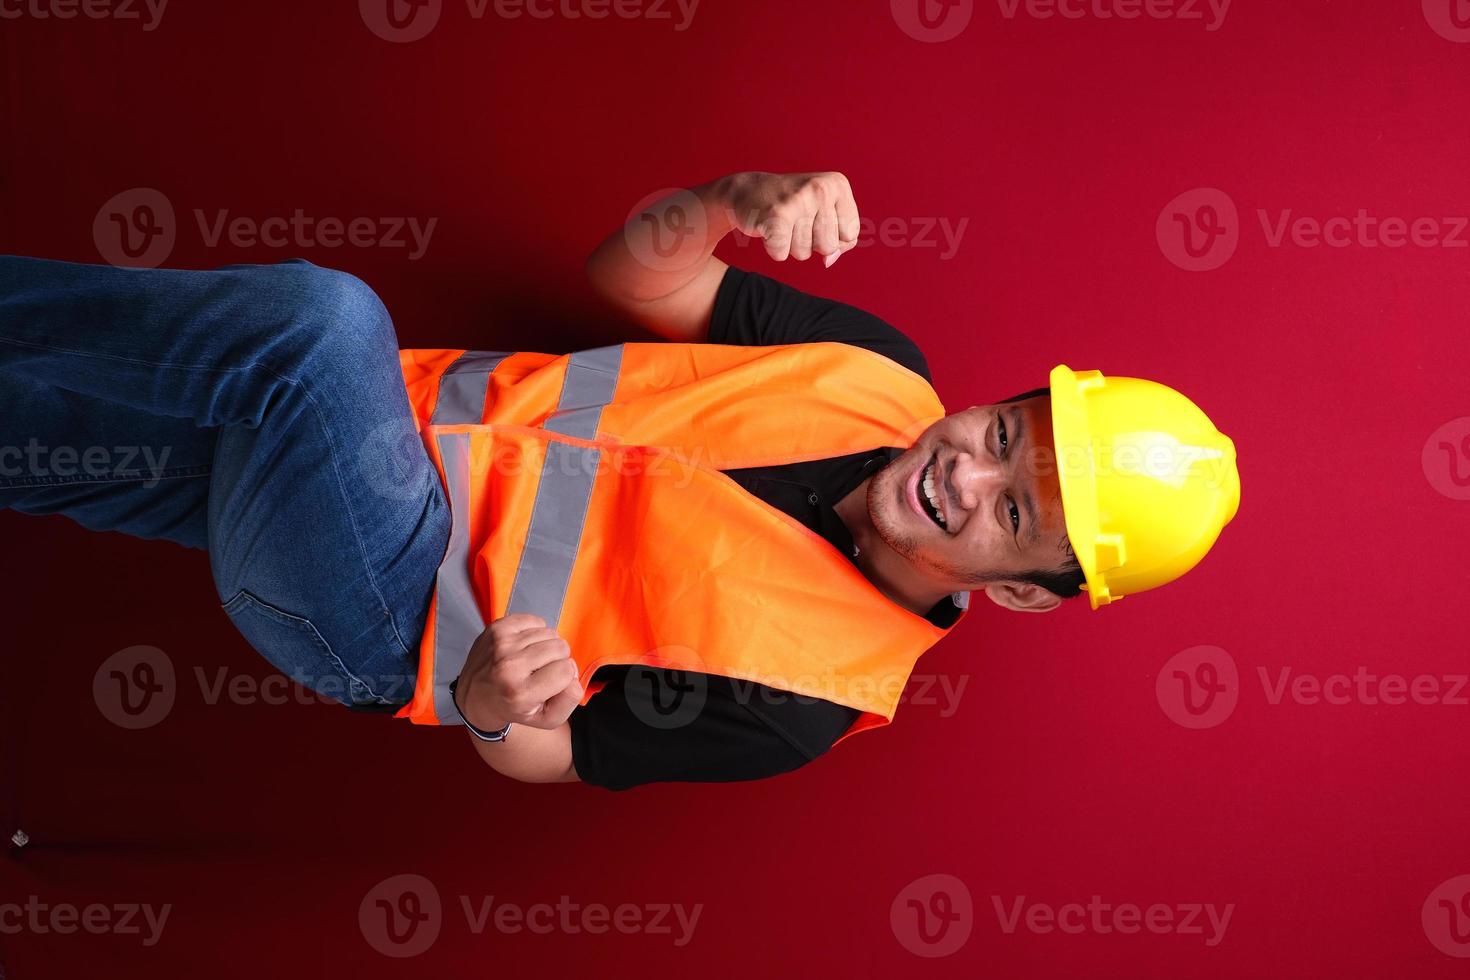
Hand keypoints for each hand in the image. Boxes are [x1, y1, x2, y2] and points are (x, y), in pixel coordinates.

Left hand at [456, 614, 583, 731]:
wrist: (475, 696)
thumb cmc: (514, 707)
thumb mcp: (546, 719)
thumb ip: (569, 701)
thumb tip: (574, 676)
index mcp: (520, 692)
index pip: (566, 670)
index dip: (564, 677)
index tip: (549, 685)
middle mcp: (508, 666)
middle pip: (561, 647)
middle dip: (557, 660)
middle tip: (540, 672)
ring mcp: (501, 644)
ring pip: (550, 633)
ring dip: (546, 646)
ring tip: (530, 661)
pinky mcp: (497, 627)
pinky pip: (536, 621)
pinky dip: (535, 633)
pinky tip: (523, 648)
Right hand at [721, 171, 860, 266]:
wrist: (746, 190)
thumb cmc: (792, 207)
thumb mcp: (823, 215)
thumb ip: (838, 241)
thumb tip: (828, 261)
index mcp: (837, 185)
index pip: (850, 235)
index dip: (831, 236)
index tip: (814, 218)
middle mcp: (821, 188)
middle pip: (828, 247)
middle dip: (811, 243)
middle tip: (795, 221)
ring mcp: (798, 200)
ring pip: (804, 253)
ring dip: (790, 245)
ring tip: (782, 223)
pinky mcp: (776, 215)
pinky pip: (782, 254)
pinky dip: (773, 248)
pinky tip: (769, 228)